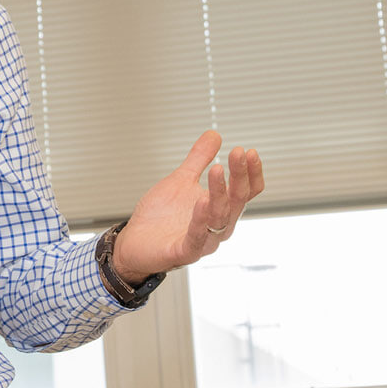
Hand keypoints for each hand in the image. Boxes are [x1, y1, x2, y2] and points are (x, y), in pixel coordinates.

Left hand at [111, 132, 262, 285]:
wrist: (135, 242)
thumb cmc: (161, 216)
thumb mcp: (181, 180)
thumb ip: (198, 160)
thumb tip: (214, 135)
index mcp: (220, 208)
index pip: (245, 191)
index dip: (251, 172)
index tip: (248, 151)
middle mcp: (217, 225)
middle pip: (237, 201)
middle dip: (239, 176)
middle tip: (238, 153)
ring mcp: (203, 240)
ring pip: (219, 218)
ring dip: (219, 193)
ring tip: (217, 170)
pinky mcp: (184, 252)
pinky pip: (196, 238)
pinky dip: (200, 220)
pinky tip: (201, 202)